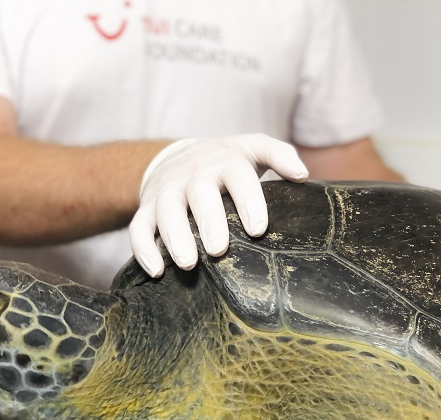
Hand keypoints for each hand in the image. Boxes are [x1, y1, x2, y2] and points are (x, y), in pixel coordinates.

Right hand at [129, 134, 308, 276]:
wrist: (178, 157)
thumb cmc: (225, 161)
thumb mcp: (252, 148)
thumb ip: (279, 155)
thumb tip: (302, 175)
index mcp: (225, 161)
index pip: (237, 176)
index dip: (247, 201)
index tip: (258, 229)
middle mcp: (194, 174)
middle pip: (199, 194)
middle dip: (208, 221)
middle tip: (219, 249)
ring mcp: (168, 190)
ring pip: (166, 210)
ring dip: (175, 236)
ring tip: (188, 263)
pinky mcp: (147, 207)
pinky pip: (138, 226)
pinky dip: (143, 249)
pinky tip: (157, 271)